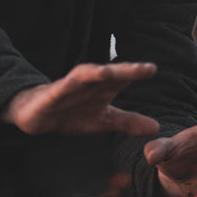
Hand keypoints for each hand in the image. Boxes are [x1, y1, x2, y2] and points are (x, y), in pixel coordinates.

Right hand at [1, 62, 159, 136]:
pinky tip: (71, 83)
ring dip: (96, 72)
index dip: (137, 72)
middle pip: (109, 73)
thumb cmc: (74, 113)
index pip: (123, 77)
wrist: (39, 115)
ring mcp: (69, 86)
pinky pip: (59, 90)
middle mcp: (89, 82)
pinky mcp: (51, 95)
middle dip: (125, 70)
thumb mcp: (104, 120)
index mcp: (103, 87)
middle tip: (144, 69)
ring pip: (84, 76)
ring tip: (108, 72)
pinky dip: (65, 86)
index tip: (152, 69)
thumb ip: (129, 122)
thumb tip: (157, 127)